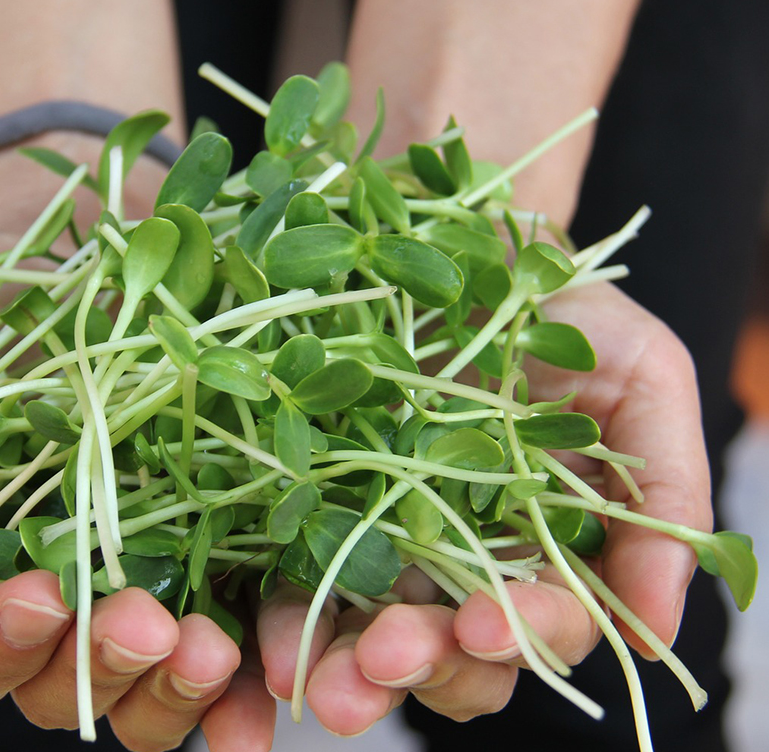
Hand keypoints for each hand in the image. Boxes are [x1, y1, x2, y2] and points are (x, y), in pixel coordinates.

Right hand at [0, 167, 274, 750]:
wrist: (59, 242)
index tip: (41, 591)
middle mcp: (50, 590)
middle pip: (60, 687)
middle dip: (99, 665)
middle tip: (146, 621)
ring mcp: (132, 571)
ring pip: (144, 678)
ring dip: (176, 681)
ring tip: (211, 642)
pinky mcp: (205, 540)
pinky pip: (227, 624)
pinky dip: (246, 664)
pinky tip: (268, 671)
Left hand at [254, 280, 706, 734]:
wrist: (467, 248)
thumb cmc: (566, 309)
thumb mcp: (645, 379)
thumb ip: (668, 495)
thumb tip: (657, 635)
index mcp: (549, 548)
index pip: (543, 620)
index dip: (522, 633)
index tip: (483, 622)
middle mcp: (466, 560)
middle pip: (451, 650)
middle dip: (420, 666)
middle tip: (382, 661)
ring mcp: (388, 537)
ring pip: (368, 633)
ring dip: (342, 667)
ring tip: (310, 678)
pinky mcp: (319, 506)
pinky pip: (297, 574)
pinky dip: (284, 616)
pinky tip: (269, 641)